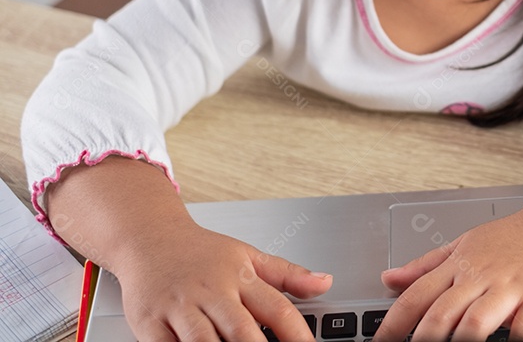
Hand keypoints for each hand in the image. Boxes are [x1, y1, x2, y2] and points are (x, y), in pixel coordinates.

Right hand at [112, 223, 332, 341]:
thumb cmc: (200, 252)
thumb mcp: (248, 256)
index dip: (297, 335)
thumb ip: (288, 275)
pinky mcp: (149, 322)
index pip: (277, 309)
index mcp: (240, 277)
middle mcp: (212, 292)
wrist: (149, 237)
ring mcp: (179, 308)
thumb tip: (326, 283)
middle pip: (241, 330)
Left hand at [374, 208, 522, 340]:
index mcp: (459, 265)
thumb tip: (387, 279)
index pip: (416, 297)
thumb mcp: (464, 244)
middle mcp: (480, 276)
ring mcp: (510, 288)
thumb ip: (425, 265)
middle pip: (441, 315)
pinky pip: (522, 331)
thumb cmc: (514, 238)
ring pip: (475, 324)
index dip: (392, 325)